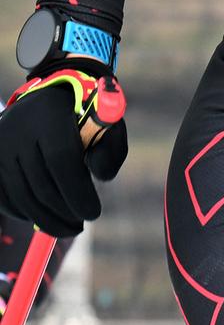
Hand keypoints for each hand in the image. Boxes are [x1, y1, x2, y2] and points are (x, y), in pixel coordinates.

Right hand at [0, 66, 127, 237]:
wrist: (48, 98)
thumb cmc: (84, 115)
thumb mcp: (107, 124)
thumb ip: (111, 149)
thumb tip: (100, 178)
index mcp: (50, 112)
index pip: (61, 159)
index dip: (77, 192)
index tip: (93, 214)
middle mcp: (18, 128)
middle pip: (41, 184)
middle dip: (64, 211)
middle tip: (81, 225)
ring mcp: (0, 146)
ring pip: (22, 197)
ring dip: (46, 219)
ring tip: (68, 226)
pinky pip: (6, 200)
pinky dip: (27, 214)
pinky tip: (46, 216)